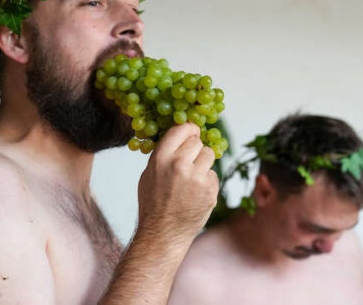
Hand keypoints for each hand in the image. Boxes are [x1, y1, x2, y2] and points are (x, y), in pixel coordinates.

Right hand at [136, 123, 218, 246]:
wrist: (163, 233)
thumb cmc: (153, 203)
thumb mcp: (148, 173)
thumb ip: (164, 154)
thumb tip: (179, 138)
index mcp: (161, 158)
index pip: (181, 129)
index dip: (189, 129)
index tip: (192, 132)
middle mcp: (179, 164)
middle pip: (197, 141)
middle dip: (195, 149)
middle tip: (189, 161)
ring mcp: (197, 178)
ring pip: (209, 155)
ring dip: (203, 163)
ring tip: (192, 178)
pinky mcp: (210, 190)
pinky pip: (213, 175)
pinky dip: (207, 181)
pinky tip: (196, 192)